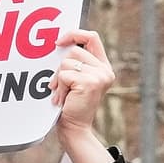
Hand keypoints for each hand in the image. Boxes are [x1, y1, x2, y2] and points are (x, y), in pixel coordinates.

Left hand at [48, 29, 113, 162]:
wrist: (75, 128)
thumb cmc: (71, 105)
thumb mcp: (76, 79)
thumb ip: (75, 62)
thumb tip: (59, 43)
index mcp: (103, 66)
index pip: (92, 37)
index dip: (74, 34)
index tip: (59, 42)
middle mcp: (105, 70)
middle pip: (74, 50)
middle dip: (61, 67)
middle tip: (58, 85)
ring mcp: (99, 76)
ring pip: (67, 62)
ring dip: (58, 79)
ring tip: (62, 94)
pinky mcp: (90, 83)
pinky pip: (64, 75)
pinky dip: (59, 87)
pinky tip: (63, 99)